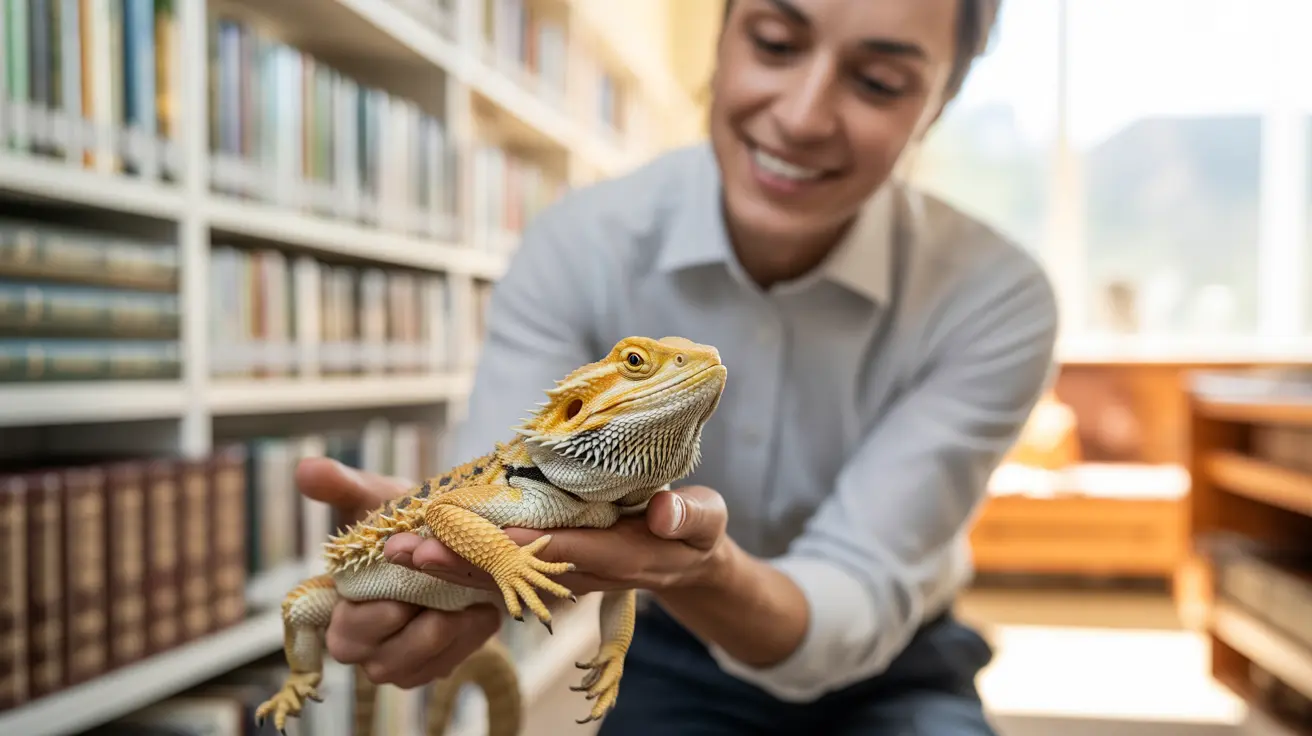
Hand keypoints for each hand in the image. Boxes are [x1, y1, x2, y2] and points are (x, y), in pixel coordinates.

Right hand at [295, 457, 502, 687]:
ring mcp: (402, 661)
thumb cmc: (407, 520)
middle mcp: (367, 645)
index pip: (344, 632)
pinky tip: (483, 609)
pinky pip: (449, 665)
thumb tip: (306, 469)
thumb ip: (342, 487)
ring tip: (470, 601)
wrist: (455, 533)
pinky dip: (469, 639)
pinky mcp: (436, 664)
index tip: (401, 590)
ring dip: (446, 635)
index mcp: (341, 608)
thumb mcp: (378, 498)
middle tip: (444, 595)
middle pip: (380, 663)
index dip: (371, 616)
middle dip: (414, 630)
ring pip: (416, 670)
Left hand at [381, 485, 732, 596]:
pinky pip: (501, 573)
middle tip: (412, 551)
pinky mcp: (549, 572)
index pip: (571, 551)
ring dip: (451, 566)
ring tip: (397, 552)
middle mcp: (585, 574)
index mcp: (625, 558)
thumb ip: (690, 515)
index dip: (531, 545)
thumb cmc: (696, 530)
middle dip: (466, 563)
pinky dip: (463, 562)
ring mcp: (563, 578)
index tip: (491, 533)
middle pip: (520, 573)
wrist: (686, 559)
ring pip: (501, 577)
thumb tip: (663, 511)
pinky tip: (421, 552)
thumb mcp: (706, 518)